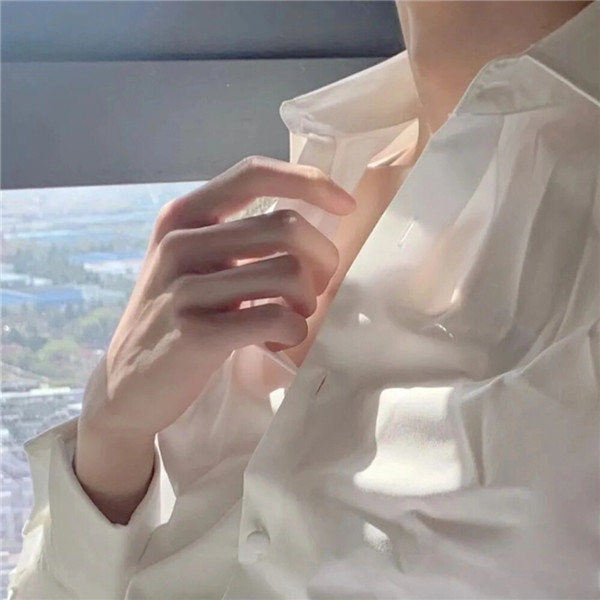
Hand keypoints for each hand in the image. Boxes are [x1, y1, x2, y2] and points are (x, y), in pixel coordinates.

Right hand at [80, 156, 355, 439]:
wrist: (129, 383)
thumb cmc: (176, 318)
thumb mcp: (194, 265)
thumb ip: (238, 239)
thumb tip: (316, 228)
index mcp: (183, 216)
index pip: (253, 174)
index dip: (309, 182)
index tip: (345, 206)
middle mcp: (180, 242)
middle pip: (287, 227)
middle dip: (322, 260)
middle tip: (315, 290)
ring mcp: (184, 288)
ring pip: (288, 273)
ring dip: (308, 302)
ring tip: (293, 319)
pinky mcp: (196, 333)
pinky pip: (275, 319)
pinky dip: (293, 332)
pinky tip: (279, 341)